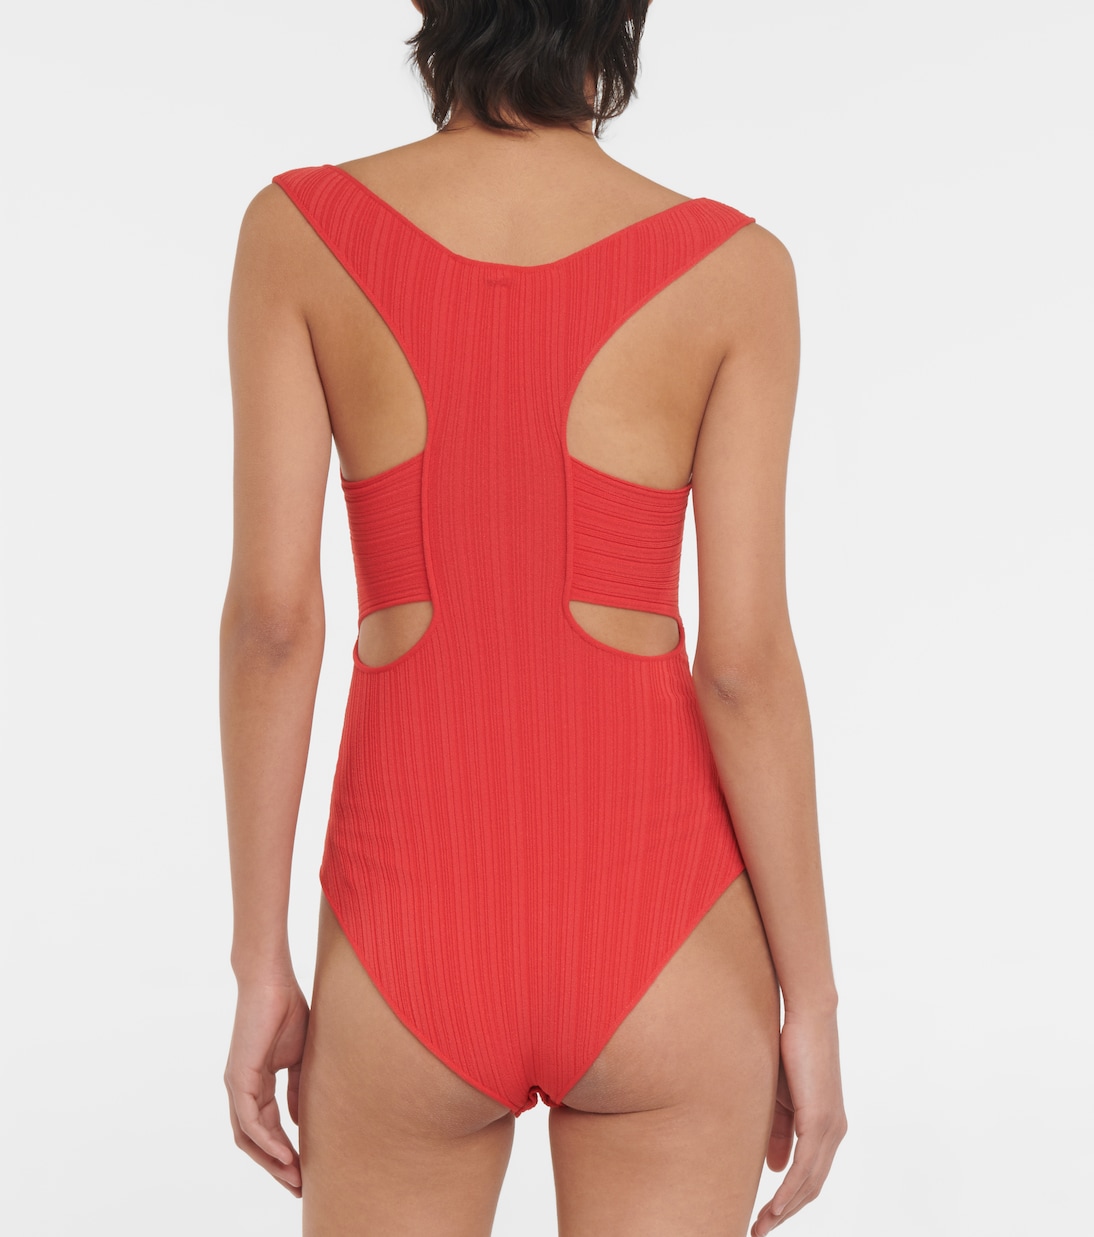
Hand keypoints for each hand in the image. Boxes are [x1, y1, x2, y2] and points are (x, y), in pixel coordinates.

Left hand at [224, 977, 309, 1196]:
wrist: (271, 980)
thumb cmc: (286, 1009)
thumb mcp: (299, 1056)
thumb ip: (297, 1088)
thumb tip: (300, 1120)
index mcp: (255, 1083)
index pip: (266, 1128)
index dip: (285, 1151)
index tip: (306, 1170)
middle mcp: (241, 1089)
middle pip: (253, 1142)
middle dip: (277, 1167)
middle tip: (300, 1186)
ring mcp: (237, 1085)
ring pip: (248, 1138)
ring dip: (272, 1161)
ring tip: (296, 1178)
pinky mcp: (239, 1078)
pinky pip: (249, 1120)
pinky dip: (268, 1140)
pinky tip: (288, 1153)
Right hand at [752, 1007, 846, 1234]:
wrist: (808, 1015)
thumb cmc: (791, 1048)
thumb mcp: (779, 1096)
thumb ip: (779, 1129)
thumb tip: (774, 1166)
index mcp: (826, 1127)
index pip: (809, 1175)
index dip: (788, 1199)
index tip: (766, 1217)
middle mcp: (834, 1132)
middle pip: (811, 1187)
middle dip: (785, 1213)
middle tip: (759, 1231)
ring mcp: (830, 1127)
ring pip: (808, 1183)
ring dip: (784, 1209)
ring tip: (760, 1226)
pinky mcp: (821, 1119)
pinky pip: (805, 1167)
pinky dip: (788, 1191)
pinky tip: (774, 1207)